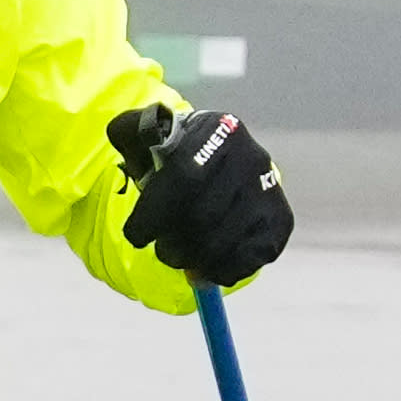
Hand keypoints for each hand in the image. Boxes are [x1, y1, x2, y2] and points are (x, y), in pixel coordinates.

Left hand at [110, 100, 292, 287]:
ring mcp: (269, 188)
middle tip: (163, 252)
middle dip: (174, 245)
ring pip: (226, 242)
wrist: (219, 159)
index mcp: (216, 130)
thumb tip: (120, 135)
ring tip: (182, 260)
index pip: (183, 178)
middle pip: (205, 216)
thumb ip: (129, 131)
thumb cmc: (175, 152)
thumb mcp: (146, 133)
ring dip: (195, 261)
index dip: (153, 216)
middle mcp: (250, 155)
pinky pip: (252, 257)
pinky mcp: (280, 218)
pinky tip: (209, 267)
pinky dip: (224, 270)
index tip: (135, 236)